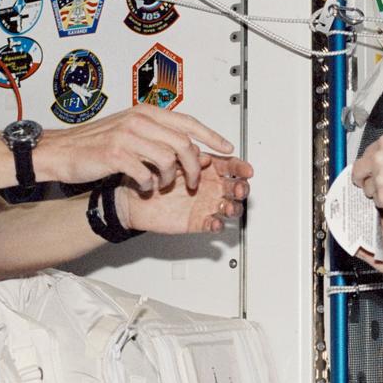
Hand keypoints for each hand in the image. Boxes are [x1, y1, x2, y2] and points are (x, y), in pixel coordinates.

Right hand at [36, 105, 232, 191]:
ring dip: (170, 178)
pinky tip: (143, 186)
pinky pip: (146, 173)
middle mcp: (139, 120)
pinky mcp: (117, 155)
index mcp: (145, 112)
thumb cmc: (93, 143)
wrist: (62, 151)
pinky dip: (149, 184)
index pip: (187, 122)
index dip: (211, 135)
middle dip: (194, 167)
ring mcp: (127, 136)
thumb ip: (154, 132)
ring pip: (169, 159)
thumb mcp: (128, 128)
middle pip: (183, 143)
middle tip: (193, 182)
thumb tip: (185, 144)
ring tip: (162, 185)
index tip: (226, 148)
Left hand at [119, 153, 252, 234]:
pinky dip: (217, 225)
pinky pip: (213, 225)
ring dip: (233, 208)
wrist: (134, 196)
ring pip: (229, 207)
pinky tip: (215, 222)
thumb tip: (203, 157)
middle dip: (241, 188)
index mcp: (207, 168)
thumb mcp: (170, 161)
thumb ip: (187, 159)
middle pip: (235, 187)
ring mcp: (205, 204)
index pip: (231, 166)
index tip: (247, 170)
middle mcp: (209, 186)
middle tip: (238, 189)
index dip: (241, 167)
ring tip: (227, 207)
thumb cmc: (151, 175)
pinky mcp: (197, 221)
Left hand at [351, 133, 382, 221]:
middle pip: (359, 169)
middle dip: (363, 178)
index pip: (366, 153)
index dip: (368, 164)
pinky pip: (376, 201)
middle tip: (369, 184)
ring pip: (368, 187)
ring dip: (377, 192)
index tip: (368, 169)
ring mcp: (379, 176)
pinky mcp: (381, 195)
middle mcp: (380, 157)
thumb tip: (379, 163)